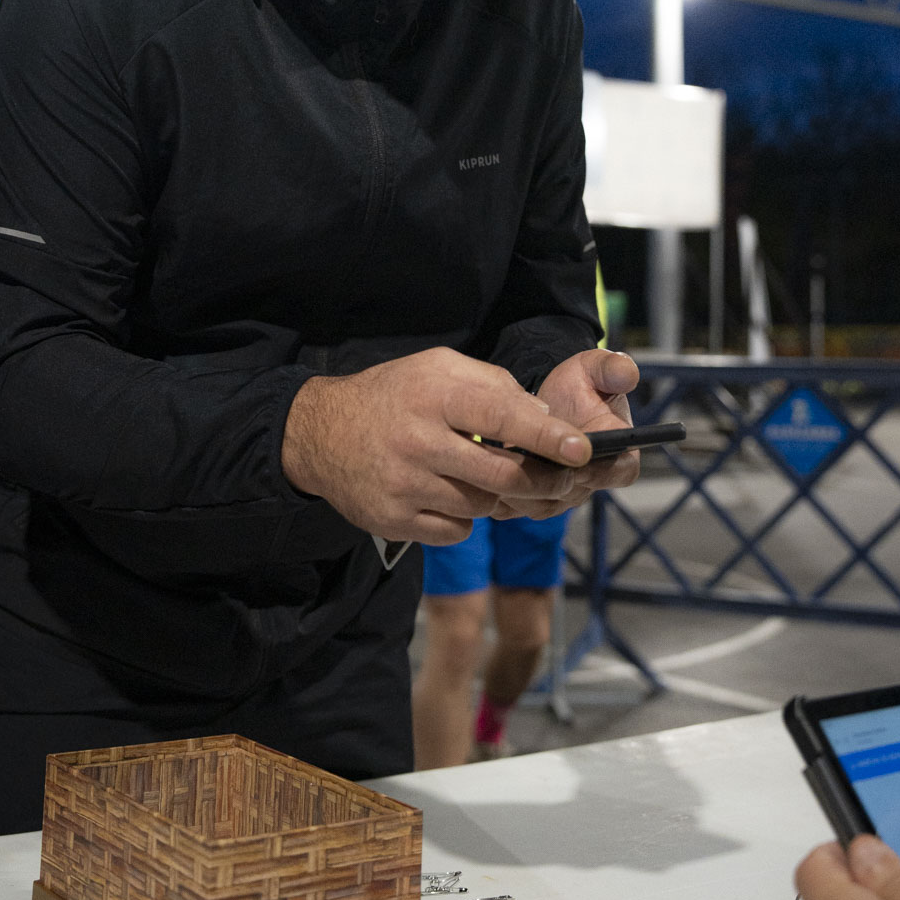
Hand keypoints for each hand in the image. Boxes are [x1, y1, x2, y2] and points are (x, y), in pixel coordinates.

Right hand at [281, 347, 592, 545]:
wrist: (319, 434)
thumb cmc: (394, 395)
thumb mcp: (437, 368)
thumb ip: (493, 385)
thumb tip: (545, 416)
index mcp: (434, 394)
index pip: (501, 415)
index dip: (546, 435)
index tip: (580, 449)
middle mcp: (417, 440)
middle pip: (501, 474)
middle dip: (542, 480)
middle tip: (561, 478)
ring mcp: (404, 485)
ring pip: (482, 506)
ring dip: (496, 495)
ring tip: (481, 474)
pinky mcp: (393, 520)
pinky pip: (456, 532)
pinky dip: (464, 519)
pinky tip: (446, 494)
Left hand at [494, 349, 638, 515]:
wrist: (546, 400)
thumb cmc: (577, 386)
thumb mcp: (594, 370)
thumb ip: (612, 369)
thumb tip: (626, 372)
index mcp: (619, 455)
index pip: (619, 472)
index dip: (598, 468)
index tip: (575, 453)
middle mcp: (590, 483)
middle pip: (570, 494)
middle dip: (544, 478)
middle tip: (519, 456)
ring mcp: (560, 497)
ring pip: (538, 504)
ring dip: (515, 487)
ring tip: (493, 460)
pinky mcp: (530, 502)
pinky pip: (514, 507)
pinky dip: (496, 492)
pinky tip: (480, 470)